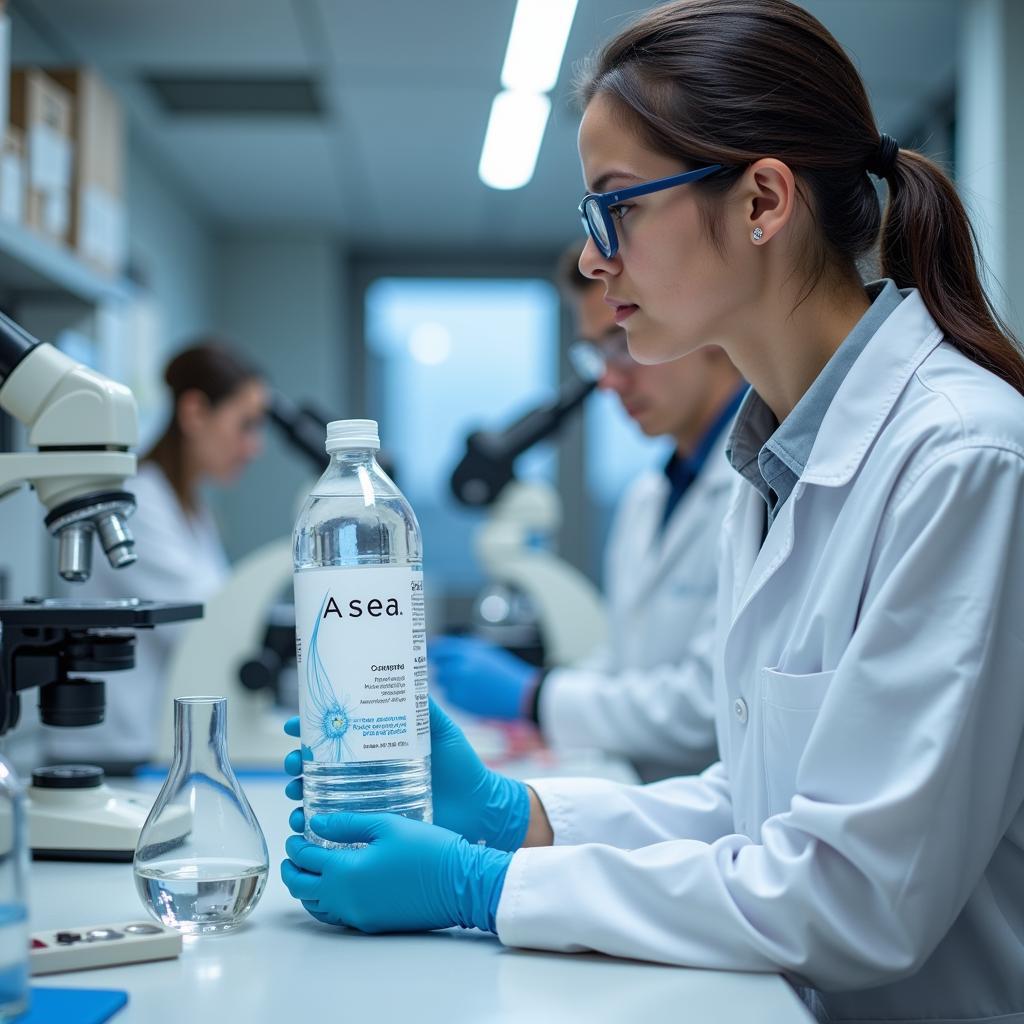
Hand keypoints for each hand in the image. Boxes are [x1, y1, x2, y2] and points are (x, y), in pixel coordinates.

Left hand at [280, 812, 511, 933]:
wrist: (459, 884)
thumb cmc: (427, 849)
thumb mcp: (387, 825)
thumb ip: (347, 823)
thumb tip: (316, 823)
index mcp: (345, 872)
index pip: (306, 860)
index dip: (297, 845)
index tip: (296, 833)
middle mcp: (346, 899)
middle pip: (302, 888)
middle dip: (293, 870)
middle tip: (295, 852)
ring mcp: (359, 915)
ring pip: (316, 907)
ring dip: (307, 888)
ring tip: (309, 870)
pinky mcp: (372, 923)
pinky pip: (336, 916)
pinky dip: (325, 902)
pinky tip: (334, 887)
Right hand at [283, 702, 529, 850]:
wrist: (479, 809)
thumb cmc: (462, 768)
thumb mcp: (442, 730)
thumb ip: (426, 707)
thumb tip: (411, 673)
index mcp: (378, 746)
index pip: (336, 733)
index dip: (310, 728)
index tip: (294, 726)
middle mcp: (367, 772)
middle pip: (318, 764)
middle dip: (297, 762)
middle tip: (294, 763)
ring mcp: (367, 800)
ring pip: (320, 794)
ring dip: (299, 793)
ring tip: (296, 795)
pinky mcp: (372, 825)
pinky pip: (335, 826)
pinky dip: (314, 824)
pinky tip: (305, 823)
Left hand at [428, 635, 537, 719]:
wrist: (520, 695)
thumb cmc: (504, 673)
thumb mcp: (487, 652)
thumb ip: (464, 649)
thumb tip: (439, 646)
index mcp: (468, 651)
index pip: (441, 648)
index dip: (433, 650)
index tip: (429, 652)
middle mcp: (461, 666)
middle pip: (438, 665)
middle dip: (442, 668)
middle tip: (451, 671)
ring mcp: (459, 684)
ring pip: (442, 681)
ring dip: (448, 682)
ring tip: (467, 683)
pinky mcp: (460, 701)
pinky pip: (448, 695)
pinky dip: (455, 694)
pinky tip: (471, 694)